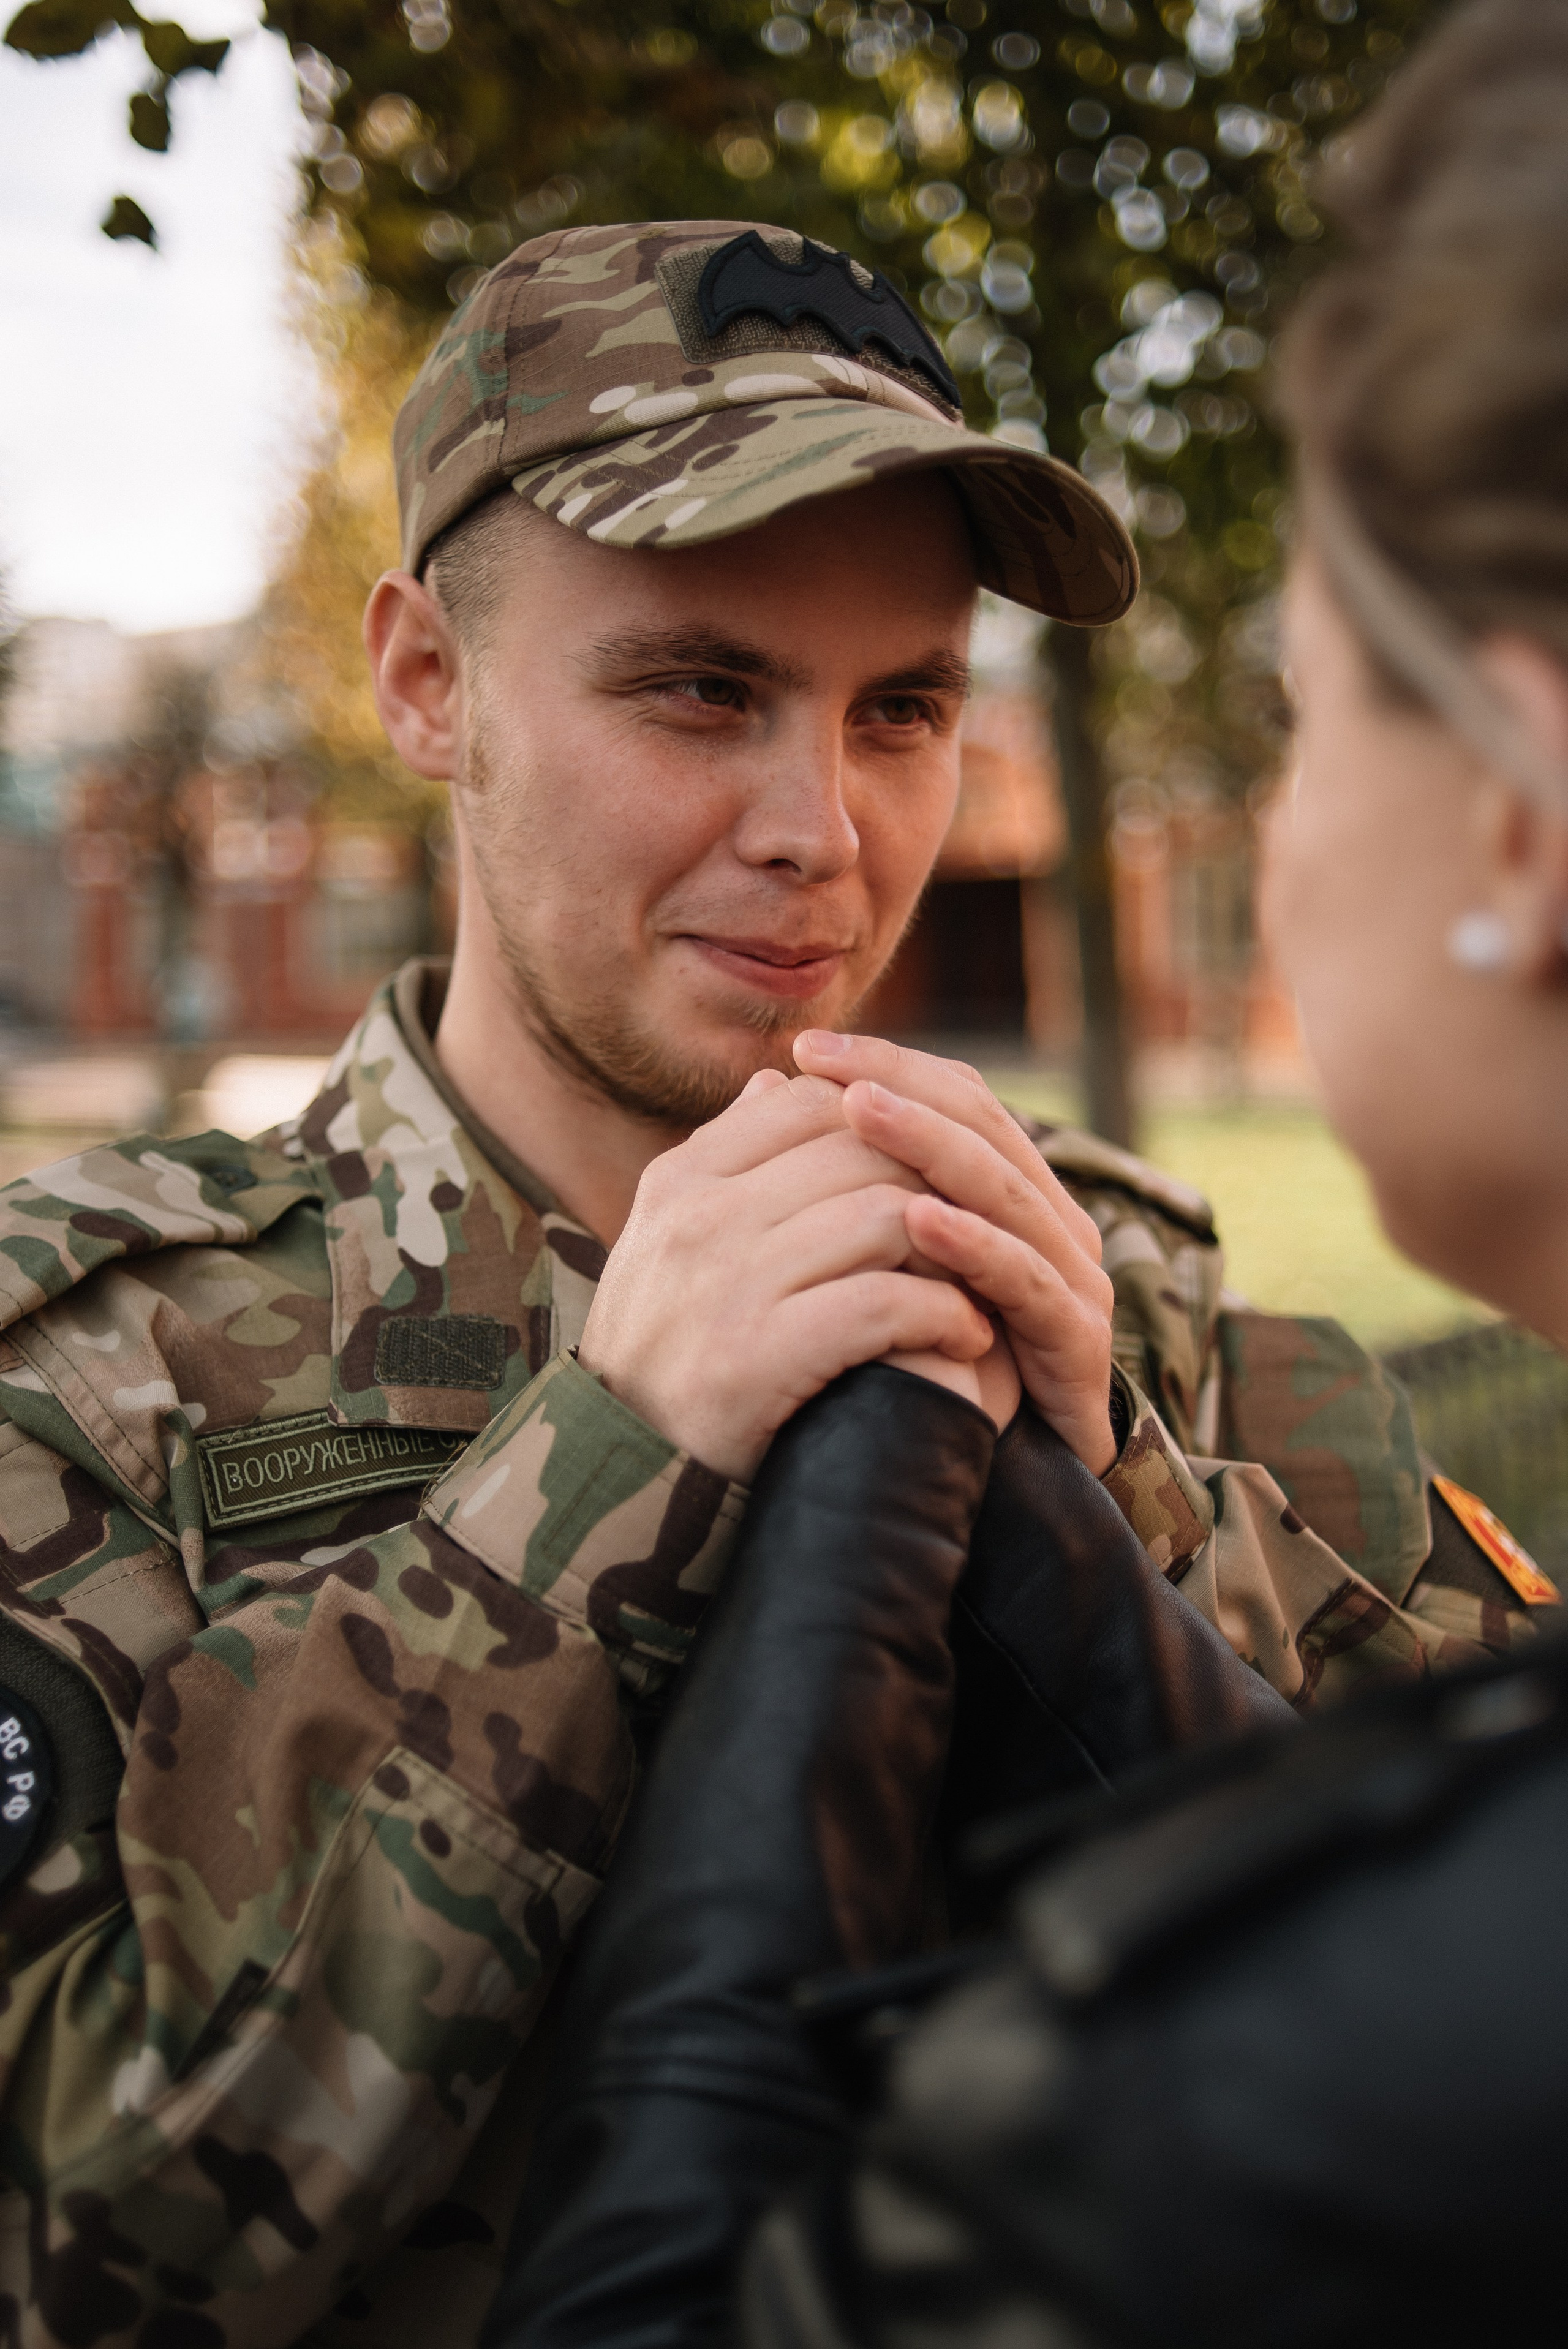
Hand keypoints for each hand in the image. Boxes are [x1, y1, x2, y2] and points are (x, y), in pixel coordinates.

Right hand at [578, 1069, 997, 1481]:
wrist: (623, 1473)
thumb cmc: (666, 1354)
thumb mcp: (671, 1242)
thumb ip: (728, 1160)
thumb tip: (779, 1082)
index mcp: (682, 1182)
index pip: (809, 1103)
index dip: (887, 1123)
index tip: (927, 1170)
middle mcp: (700, 1220)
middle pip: (860, 1150)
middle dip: (934, 1182)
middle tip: (980, 1224)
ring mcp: (727, 1284)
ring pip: (884, 1217)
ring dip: (954, 1248)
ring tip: (980, 1280)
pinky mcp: (760, 1356)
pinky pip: (886, 1302)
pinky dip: (944, 1314)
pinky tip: (967, 1335)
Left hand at [793, 1034, 1116, 1473]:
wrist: (977, 1487)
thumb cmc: (912, 1367)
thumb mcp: (866, 1265)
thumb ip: (834, 1183)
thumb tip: (768, 1088)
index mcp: (1006, 1194)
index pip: (956, 1100)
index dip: (887, 1066)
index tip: (806, 1047)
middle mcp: (1049, 1223)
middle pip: (985, 1129)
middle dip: (904, 1090)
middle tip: (830, 1065)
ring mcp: (1072, 1278)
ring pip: (1005, 1192)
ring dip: (931, 1148)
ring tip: (862, 1112)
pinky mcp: (1077, 1341)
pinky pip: (1024, 1281)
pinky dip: (973, 1246)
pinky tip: (916, 1220)